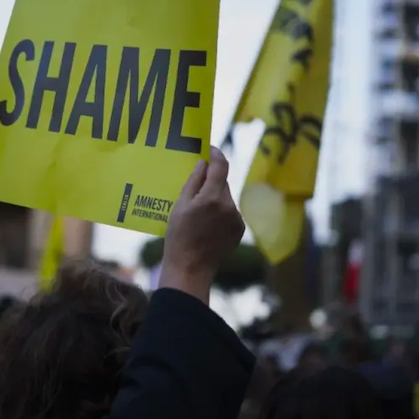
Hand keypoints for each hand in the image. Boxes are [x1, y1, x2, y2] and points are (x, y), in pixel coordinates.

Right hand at [159, 146, 244, 303]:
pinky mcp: (239, 229)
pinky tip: (206, 224)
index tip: (209, 148)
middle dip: (211, 180)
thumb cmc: (178, 237)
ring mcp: (236, 218)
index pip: (220, 166)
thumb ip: (193, 182)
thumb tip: (204, 163)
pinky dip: (220, 211)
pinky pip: (230, 212)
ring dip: (215, 197)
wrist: (191, 269)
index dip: (216, 154)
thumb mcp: (180, 206)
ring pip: (226, 198)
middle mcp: (229, 205)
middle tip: (195, 185)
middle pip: (222, 183)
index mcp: (212, 197)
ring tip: (198, 212)